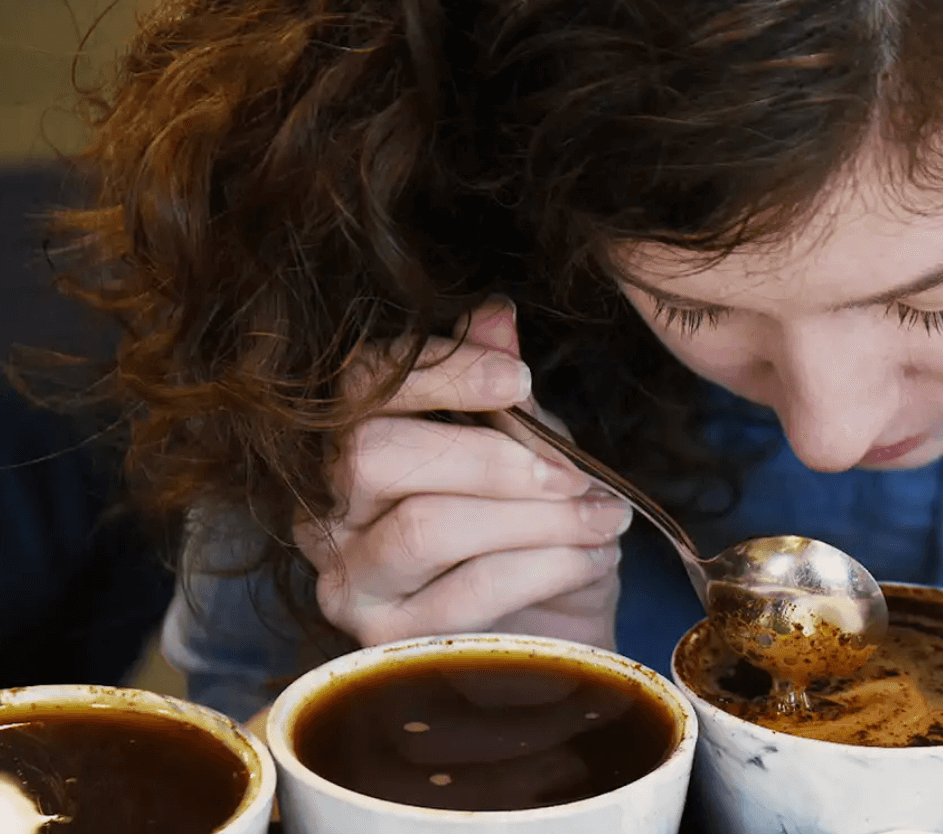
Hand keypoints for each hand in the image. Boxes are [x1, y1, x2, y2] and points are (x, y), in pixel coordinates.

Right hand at [294, 298, 629, 650]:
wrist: (562, 628)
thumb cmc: (534, 526)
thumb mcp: (530, 446)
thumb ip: (501, 389)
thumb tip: (495, 313)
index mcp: (352, 444)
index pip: (360, 385)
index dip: (438, 370)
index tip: (519, 379)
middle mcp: (327, 512)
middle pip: (373, 454)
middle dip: (491, 457)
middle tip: (573, 473)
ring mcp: (350, 580)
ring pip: (425, 526)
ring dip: (534, 518)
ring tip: (604, 518)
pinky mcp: (386, 642)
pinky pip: (468, 591)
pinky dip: (547, 566)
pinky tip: (594, 557)